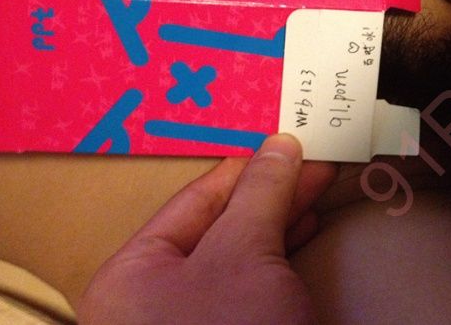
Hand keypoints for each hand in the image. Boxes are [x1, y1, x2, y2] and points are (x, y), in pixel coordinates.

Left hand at [78, 134, 335, 324]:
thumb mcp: (244, 254)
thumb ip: (259, 194)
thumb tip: (279, 145)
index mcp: (134, 274)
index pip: (197, 199)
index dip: (246, 166)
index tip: (286, 142)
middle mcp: (156, 299)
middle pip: (221, 224)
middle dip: (270, 192)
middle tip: (314, 163)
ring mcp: (195, 322)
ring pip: (242, 253)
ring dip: (281, 219)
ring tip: (316, 190)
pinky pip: (255, 282)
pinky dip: (282, 254)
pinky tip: (304, 231)